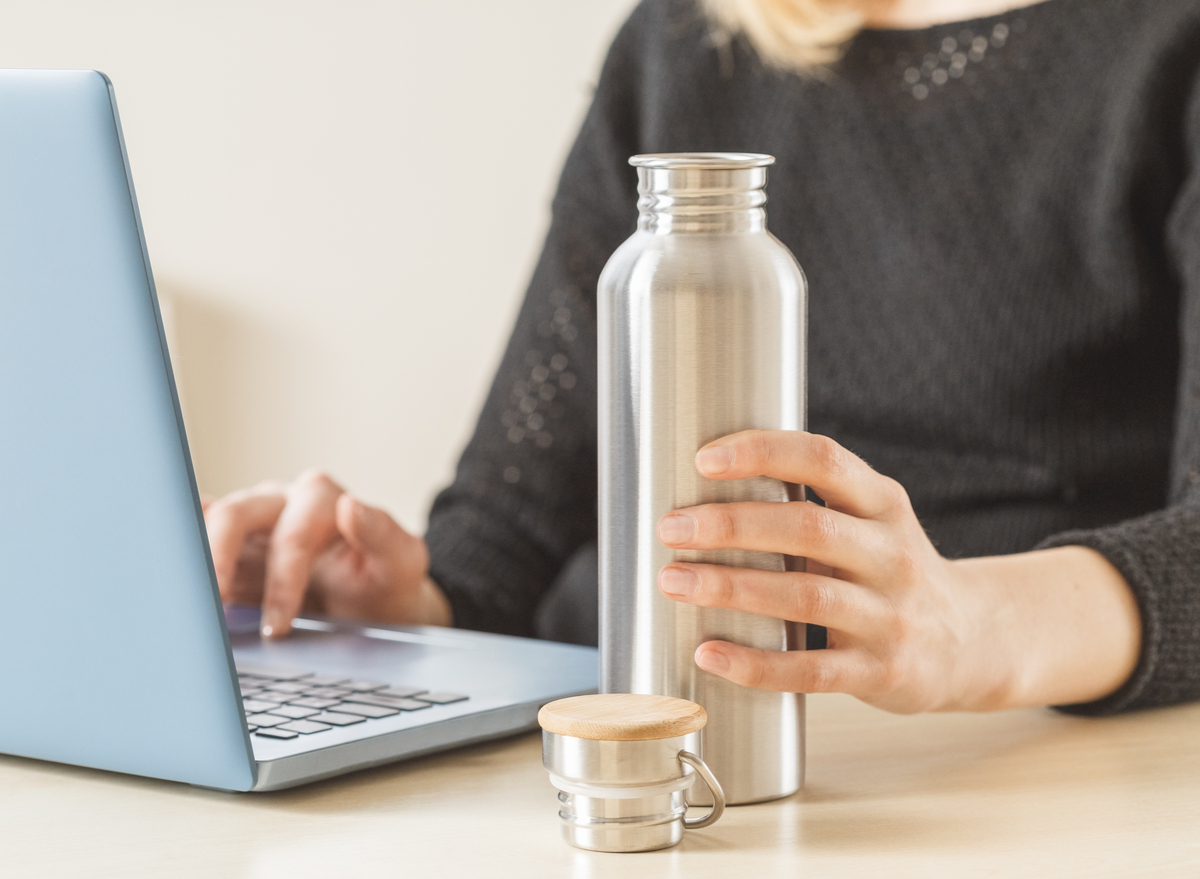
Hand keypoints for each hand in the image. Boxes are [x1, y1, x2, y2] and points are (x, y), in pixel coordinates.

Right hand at [203, 470, 450, 638]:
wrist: (376, 608)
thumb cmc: (386, 584)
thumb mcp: (403, 565)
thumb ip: (386, 536)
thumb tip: (352, 505)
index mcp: (322, 500)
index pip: (293, 534)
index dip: (282, 581)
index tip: (277, 626)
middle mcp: (280, 503)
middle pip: (236, 514)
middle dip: (221, 560)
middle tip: (216, 605)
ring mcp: (250, 523)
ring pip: (208, 524)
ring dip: (195, 560)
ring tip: (190, 601)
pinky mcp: (228, 547)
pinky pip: (195, 537)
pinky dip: (181, 554)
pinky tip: (168, 576)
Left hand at [655, 431, 1140, 712]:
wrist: (974, 642)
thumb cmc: (892, 574)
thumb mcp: (872, 522)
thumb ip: (810, 504)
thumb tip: (705, 489)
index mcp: (883, 504)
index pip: (823, 460)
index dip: (763, 452)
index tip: (704, 458)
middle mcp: (892, 555)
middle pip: (807, 528)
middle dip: (730, 524)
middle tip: (671, 526)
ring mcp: (890, 616)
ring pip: (805, 596)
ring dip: (730, 587)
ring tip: (674, 581)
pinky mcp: (881, 672)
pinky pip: (811, 669)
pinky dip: (754, 662)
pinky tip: (708, 652)